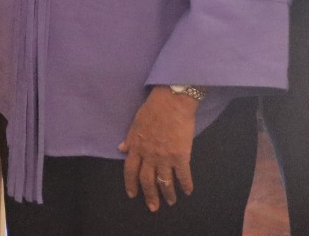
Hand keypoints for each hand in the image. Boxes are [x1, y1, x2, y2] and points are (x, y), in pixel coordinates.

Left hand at [119, 86, 198, 210]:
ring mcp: (165, 157)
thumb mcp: (135, 122)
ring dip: (168, 194)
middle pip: (147, 180)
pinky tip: (188, 191)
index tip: (132, 194)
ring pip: (165, 181)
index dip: (130, 184)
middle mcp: (149, 155)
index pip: (130, 170)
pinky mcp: (181, 155)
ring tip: (171, 202)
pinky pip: (183, 175)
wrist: (173, 101)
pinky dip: (186, 184)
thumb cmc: (153, 108)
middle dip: (150, 196)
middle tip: (153, 207)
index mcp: (137, 146)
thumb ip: (129, 138)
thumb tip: (120, 149)